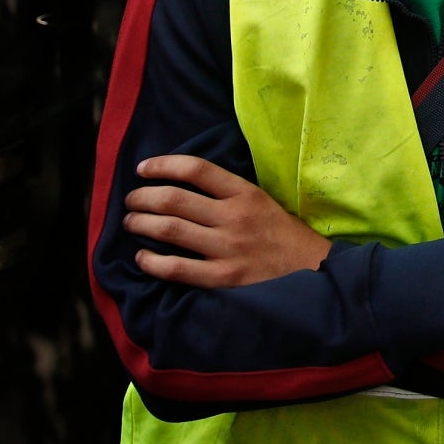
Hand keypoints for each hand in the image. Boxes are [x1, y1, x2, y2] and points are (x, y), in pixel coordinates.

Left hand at [126, 155, 331, 287]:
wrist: (312, 271)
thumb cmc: (281, 235)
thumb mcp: (262, 201)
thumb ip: (228, 193)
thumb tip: (182, 185)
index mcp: (245, 193)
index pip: (197, 169)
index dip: (163, 165)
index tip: (142, 170)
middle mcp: (234, 217)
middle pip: (174, 199)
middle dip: (142, 198)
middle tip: (131, 201)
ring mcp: (227, 248)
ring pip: (169, 230)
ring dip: (140, 224)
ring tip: (130, 223)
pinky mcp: (223, 278)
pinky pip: (176, 269)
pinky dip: (151, 262)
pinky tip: (142, 258)